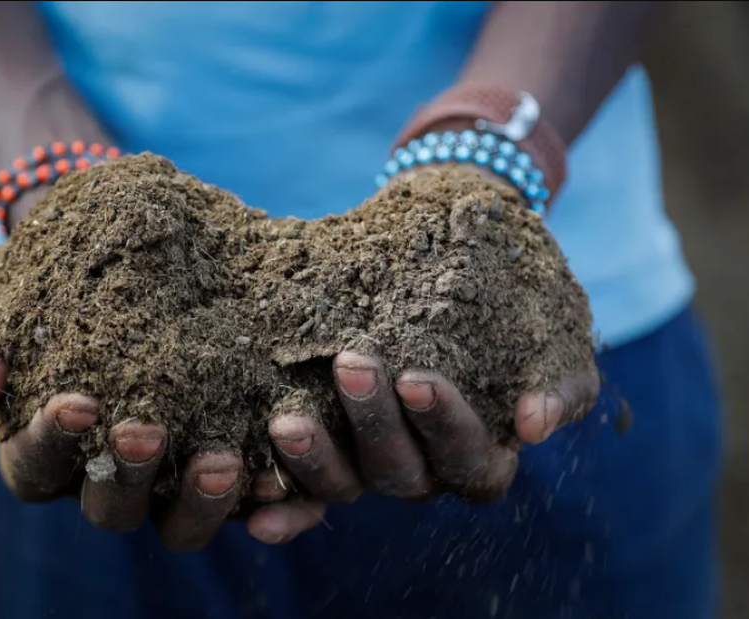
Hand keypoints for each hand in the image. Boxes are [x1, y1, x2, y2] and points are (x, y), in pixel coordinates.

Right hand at [0, 322, 324, 549]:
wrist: (140, 270)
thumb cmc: (64, 292)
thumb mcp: (20, 301)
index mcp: (50, 453)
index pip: (35, 468)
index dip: (50, 443)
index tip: (77, 402)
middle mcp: (109, 482)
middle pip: (109, 510)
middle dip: (127, 475)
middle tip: (147, 430)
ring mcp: (170, 486)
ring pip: (179, 525)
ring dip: (200, 501)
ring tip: (223, 459)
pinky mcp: (225, 476)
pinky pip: (247, 507)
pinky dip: (263, 500)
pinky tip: (280, 477)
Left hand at [257, 351, 599, 542]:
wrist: (456, 281)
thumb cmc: (514, 317)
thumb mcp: (553, 342)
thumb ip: (559, 383)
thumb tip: (535, 424)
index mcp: (479, 455)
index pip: (469, 461)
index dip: (446, 426)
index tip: (417, 376)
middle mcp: (424, 472)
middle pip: (402, 473)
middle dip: (375, 423)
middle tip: (352, 362)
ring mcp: (371, 470)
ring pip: (346, 486)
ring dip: (315, 461)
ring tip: (286, 420)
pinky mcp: (328, 462)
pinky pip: (303, 499)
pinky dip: (282, 507)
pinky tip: (256, 509)